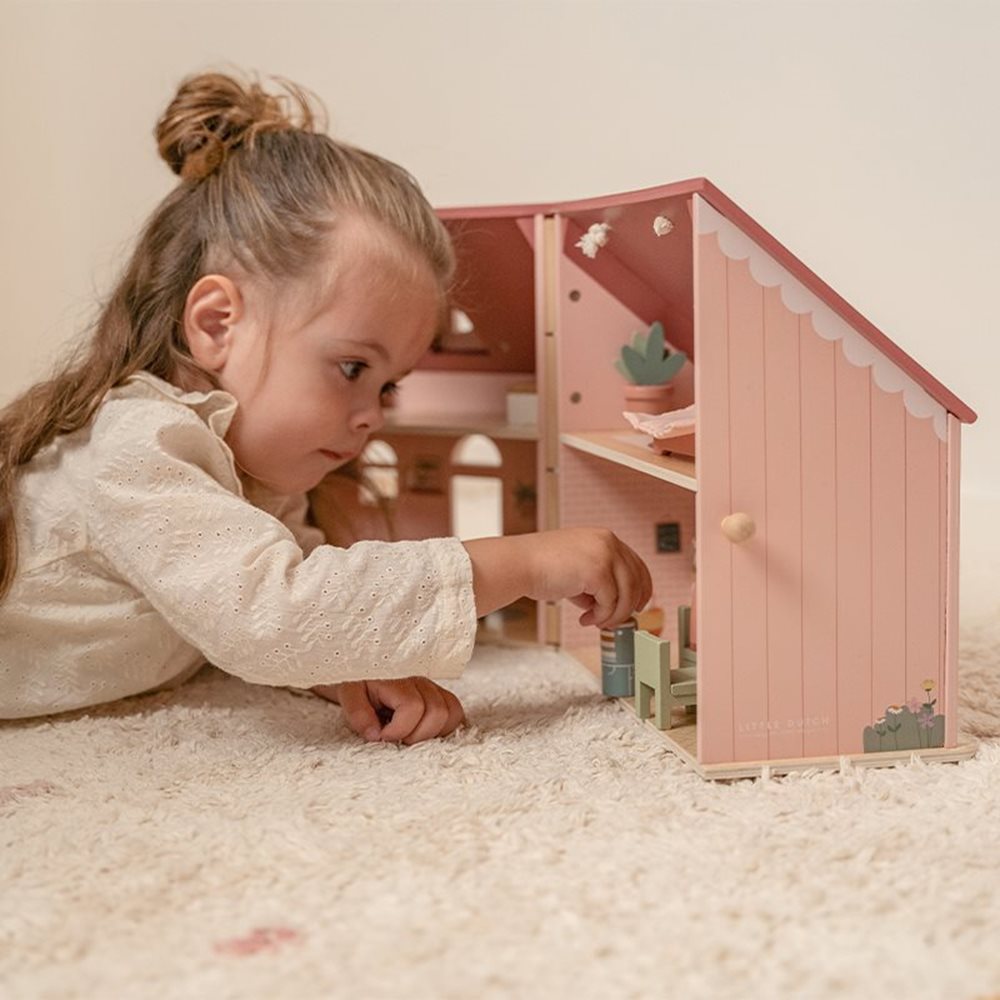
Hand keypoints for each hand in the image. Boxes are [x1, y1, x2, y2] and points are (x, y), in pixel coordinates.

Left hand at [311, 677, 465, 744]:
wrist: (358, 669)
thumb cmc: (355, 683)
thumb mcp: (348, 696)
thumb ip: (358, 714)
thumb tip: (376, 735)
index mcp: (396, 678)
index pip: (413, 707)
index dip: (399, 730)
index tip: (381, 735)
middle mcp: (419, 680)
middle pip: (438, 712)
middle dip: (418, 735)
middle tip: (397, 738)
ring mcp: (432, 686)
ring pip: (452, 712)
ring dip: (432, 732)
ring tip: (410, 734)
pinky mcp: (439, 693)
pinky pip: (455, 712)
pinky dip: (444, 727)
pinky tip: (423, 730)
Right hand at [523, 527, 652, 627]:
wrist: (519, 564)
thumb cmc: (541, 566)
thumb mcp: (577, 568)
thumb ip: (597, 582)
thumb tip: (613, 606)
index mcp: (604, 538)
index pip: (636, 564)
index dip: (642, 588)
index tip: (638, 606)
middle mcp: (608, 542)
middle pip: (637, 580)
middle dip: (629, 606)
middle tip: (615, 621)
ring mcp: (604, 555)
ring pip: (627, 594)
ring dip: (613, 614)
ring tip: (596, 622)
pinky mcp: (597, 571)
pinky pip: (610, 602)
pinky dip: (600, 616)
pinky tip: (585, 619)